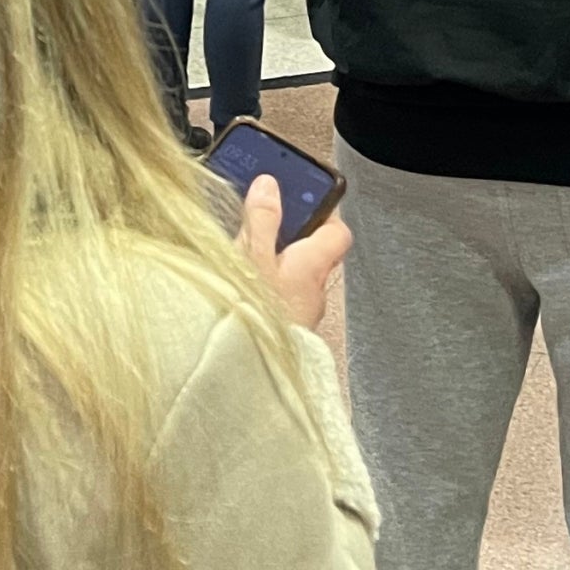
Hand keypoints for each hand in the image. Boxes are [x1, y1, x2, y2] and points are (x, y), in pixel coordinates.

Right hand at [236, 174, 349, 332]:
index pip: (336, 232)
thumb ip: (262, 220)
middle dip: (285, 239)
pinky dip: (260, 296)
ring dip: (269, 270)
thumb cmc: (252, 320)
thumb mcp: (250, 258)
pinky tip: (233, 297)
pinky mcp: (282, 340)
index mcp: (312, 266)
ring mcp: (298, 320)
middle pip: (309, 256)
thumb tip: (271, 185)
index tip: (298, 194)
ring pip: (290, 283)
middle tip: (255, 223)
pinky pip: (276, 307)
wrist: (240, 384)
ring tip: (236, 261)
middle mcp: (313, 295)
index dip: (321, 210)